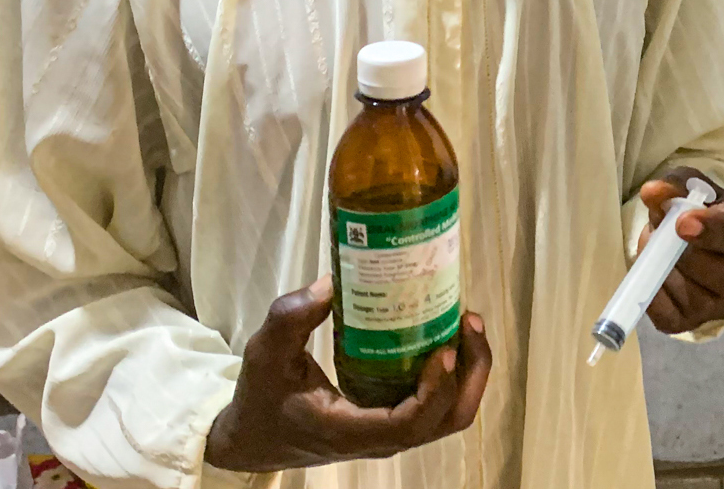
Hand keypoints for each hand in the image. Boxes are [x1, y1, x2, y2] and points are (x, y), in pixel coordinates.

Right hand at [204, 277, 491, 472]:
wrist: (254, 436)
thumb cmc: (261, 396)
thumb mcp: (264, 352)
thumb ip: (291, 317)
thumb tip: (332, 284)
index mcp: (350, 430)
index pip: (410, 424)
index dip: (437, 389)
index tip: (444, 348)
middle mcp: (379, 439)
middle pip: (448, 419)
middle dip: (470, 372)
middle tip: (467, 321)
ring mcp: (390, 433)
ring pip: (449, 415)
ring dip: (467, 371)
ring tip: (464, 324)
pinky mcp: (392, 421)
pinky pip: (437, 405)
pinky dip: (452, 374)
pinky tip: (444, 334)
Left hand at [637, 168, 723, 333]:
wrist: (685, 234)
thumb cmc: (700, 207)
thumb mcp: (691, 185)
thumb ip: (675, 185)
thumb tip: (654, 192)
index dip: (719, 232)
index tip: (683, 223)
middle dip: (693, 258)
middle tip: (666, 236)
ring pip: (700, 301)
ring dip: (670, 272)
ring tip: (659, 247)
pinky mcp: (696, 322)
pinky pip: (672, 318)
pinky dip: (654, 295)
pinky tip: (652, 273)